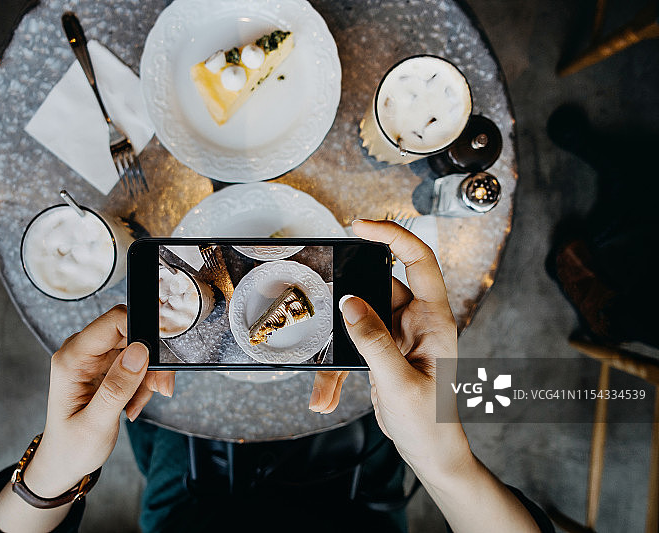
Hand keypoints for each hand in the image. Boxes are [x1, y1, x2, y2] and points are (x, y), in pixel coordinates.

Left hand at [23, 305, 173, 496]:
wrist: (63, 462)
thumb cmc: (72, 447)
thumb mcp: (96, 424)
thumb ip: (117, 387)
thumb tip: (139, 352)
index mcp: (71, 359)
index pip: (114, 321)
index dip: (142, 331)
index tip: (159, 357)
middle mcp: (81, 352)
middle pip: (131, 333)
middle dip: (150, 360)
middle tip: (160, 388)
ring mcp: (92, 358)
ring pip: (137, 348)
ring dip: (148, 375)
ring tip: (139, 403)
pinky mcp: (103, 366)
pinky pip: (134, 362)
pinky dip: (142, 382)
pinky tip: (134, 403)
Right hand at [337, 219, 470, 478]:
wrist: (431, 453)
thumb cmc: (431, 422)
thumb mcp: (400, 382)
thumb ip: (374, 340)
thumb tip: (350, 303)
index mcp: (434, 320)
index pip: (418, 262)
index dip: (393, 236)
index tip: (360, 226)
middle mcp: (417, 321)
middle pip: (379, 287)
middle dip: (349, 297)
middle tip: (322, 297)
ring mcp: (399, 336)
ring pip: (360, 319)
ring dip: (338, 344)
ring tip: (323, 380)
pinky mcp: (384, 351)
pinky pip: (354, 344)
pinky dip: (336, 368)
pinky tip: (324, 395)